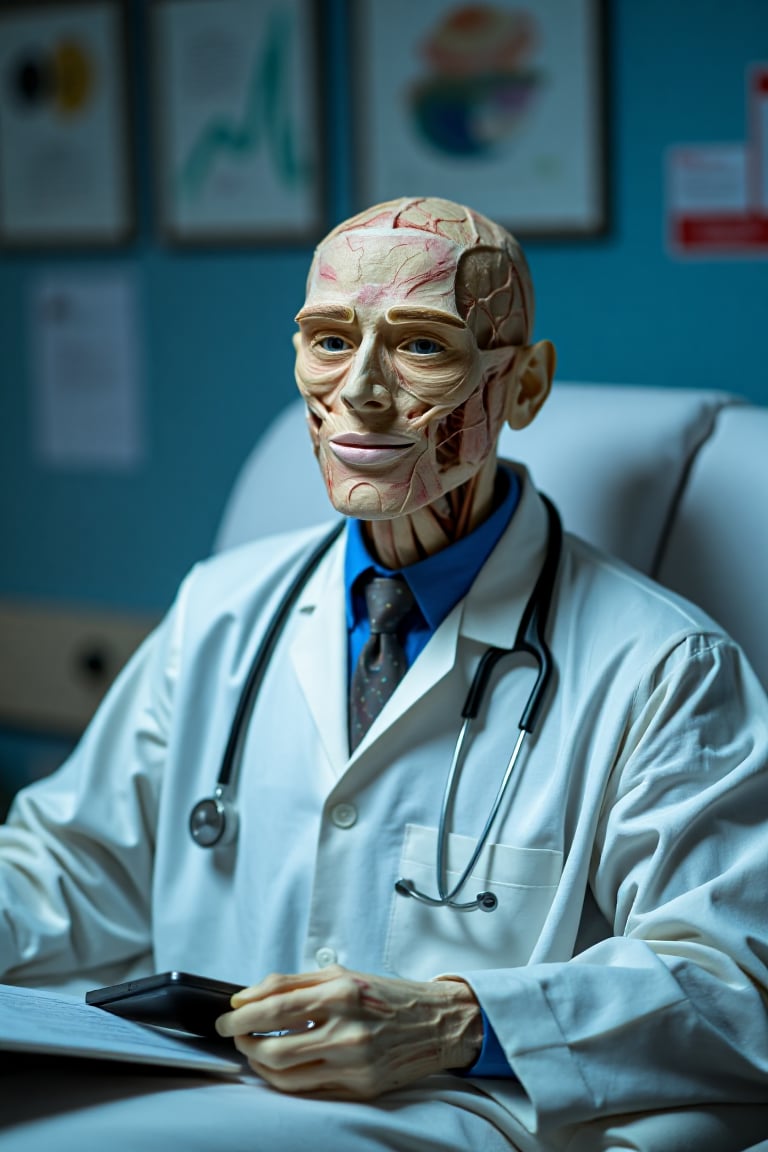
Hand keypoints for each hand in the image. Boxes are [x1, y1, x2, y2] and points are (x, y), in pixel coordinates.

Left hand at [215, 964, 482, 1098]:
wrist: (436, 1022)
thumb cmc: (387, 995)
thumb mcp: (342, 974)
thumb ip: (290, 983)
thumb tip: (245, 996)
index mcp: (342, 994)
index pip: (276, 1008)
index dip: (241, 1017)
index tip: (225, 1018)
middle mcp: (348, 1031)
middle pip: (273, 1049)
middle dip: (244, 1044)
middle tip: (236, 1035)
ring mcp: (354, 1065)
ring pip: (285, 1076)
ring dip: (259, 1065)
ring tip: (255, 1050)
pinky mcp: (360, 1089)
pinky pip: (308, 1091)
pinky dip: (284, 1080)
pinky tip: (280, 1065)